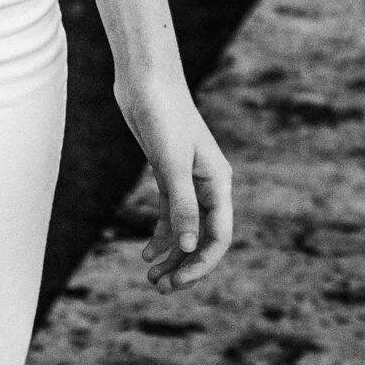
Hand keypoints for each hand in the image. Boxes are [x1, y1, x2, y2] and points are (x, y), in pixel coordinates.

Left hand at [114, 71, 232, 293]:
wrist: (145, 78)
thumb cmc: (162, 115)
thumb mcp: (171, 162)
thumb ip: (182, 204)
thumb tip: (190, 246)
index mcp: (218, 182)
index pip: (219, 237)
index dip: (201, 264)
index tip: (177, 281)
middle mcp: (208, 184)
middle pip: (204, 237)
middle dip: (186, 265)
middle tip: (160, 287)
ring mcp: (188, 179)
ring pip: (186, 228)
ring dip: (173, 254)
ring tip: (152, 277)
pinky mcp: (169, 172)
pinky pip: (171, 213)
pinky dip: (162, 234)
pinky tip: (147, 251)